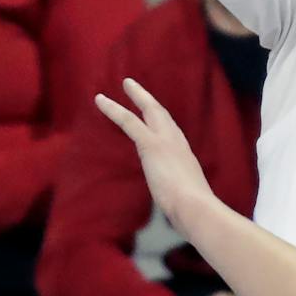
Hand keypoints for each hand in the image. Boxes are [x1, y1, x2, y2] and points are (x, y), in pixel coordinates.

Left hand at [96, 78, 215, 227]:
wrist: (195, 207)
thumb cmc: (194, 210)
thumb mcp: (188, 200)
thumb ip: (180, 197)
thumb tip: (177, 212)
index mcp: (186, 157)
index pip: (172, 134)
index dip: (162, 123)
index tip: (153, 115)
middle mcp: (178, 143)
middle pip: (162, 115)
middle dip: (149, 101)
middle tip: (135, 88)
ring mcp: (165, 141)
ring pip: (147, 111)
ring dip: (135, 96)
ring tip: (125, 84)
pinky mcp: (150, 144)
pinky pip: (129, 121)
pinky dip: (114, 109)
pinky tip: (101, 100)